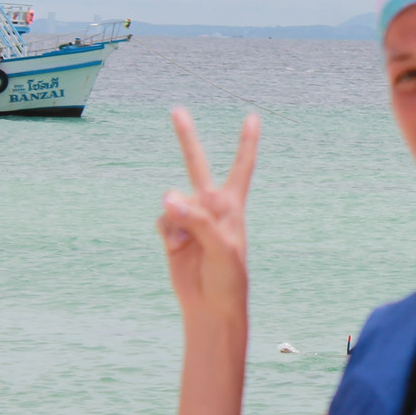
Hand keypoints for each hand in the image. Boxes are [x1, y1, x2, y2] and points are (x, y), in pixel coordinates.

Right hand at [156, 109, 259, 327]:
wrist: (210, 304)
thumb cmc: (227, 277)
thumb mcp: (221, 247)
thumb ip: (197, 220)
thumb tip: (167, 197)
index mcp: (232, 205)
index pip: (242, 166)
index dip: (247, 142)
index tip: (253, 117)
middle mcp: (210, 205)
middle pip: (197, 164)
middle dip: (187, 138)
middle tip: (176, 110)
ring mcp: (189, 217)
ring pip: (172, 200)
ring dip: (176, 220)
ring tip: (189, 245)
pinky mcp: (172, 232)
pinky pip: (162, 219)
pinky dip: (167, 233)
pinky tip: (178, 249)